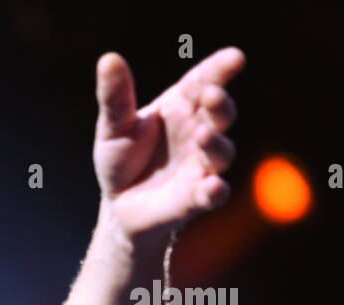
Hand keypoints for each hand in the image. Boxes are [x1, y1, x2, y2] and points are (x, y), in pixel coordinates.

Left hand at [93, 47, 244, 241]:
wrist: (117, 206)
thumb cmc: (122, 160)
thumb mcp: (113, 127)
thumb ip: (115, 98)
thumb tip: (109, 59)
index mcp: (180, 107)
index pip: (203, 83)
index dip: (220, 69)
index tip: (235, 57)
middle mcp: (197, 133)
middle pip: (220, 114)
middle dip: (220, 104)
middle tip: (211, 95)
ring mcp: (200, 166)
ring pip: (221, 152)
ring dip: (215, 144)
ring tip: (202, 136)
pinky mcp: (196, 198)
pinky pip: (213, 194)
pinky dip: (215, 191)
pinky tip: (211, 186)